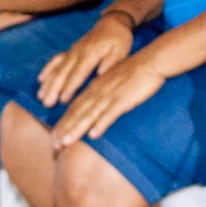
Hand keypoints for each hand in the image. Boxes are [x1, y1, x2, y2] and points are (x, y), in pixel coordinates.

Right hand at [37, 16, 135, 107]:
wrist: (113, 22)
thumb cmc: (119, 39)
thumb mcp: (120, 51)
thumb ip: (110, 64)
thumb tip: (100, 76)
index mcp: (91, 54)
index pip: (78, 73)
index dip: (70, 87)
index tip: (63, 100)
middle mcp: (77, 52)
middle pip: (63, 72)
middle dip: (54, 88)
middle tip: (46, 103)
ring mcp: (72, 51)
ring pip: (57, 67)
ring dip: (48, 82)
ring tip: (41, 96)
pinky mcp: (70, 50)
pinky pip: (56, 59)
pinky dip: (47, 69)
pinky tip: (41, 80)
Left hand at [49, 49, 166, 147]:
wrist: (151, 61)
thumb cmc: (135, 72)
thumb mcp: (113, 81)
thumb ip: (103, 92)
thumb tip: (96, 106)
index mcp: (95, 87)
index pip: (75, 106)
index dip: (63, 122)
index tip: (54, 136)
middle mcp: (98, 91)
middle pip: (77, 112)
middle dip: (64, 129)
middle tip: (54, 145)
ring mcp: (110, 95)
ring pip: (89, 114)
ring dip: (77, 129)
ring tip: (66, 142)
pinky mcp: (124, 99)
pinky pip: (111, 113)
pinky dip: (101, 123)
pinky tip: (94, 135)